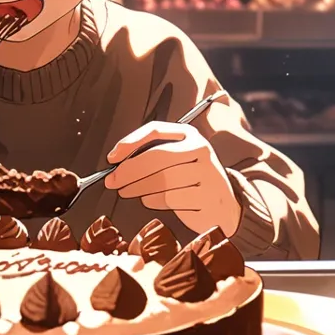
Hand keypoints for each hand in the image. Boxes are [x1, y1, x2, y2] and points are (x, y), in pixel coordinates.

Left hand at [103, 121, 240, 236]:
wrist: (223, 204)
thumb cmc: (189, 178)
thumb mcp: (175, 157)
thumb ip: (149, 153)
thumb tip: (115, 161)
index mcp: (190, 134)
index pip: (155, 130)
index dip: (129, 142)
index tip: (112, 158)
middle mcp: (201, 149)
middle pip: (156, 156)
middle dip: (128, 170)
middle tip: (112, 181)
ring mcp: (207, 173)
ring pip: (161, 180)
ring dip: (136, 187)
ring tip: (125, 191)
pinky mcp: (207, 198)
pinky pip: (170, 199)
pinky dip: (153, 200)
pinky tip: (148, 200)